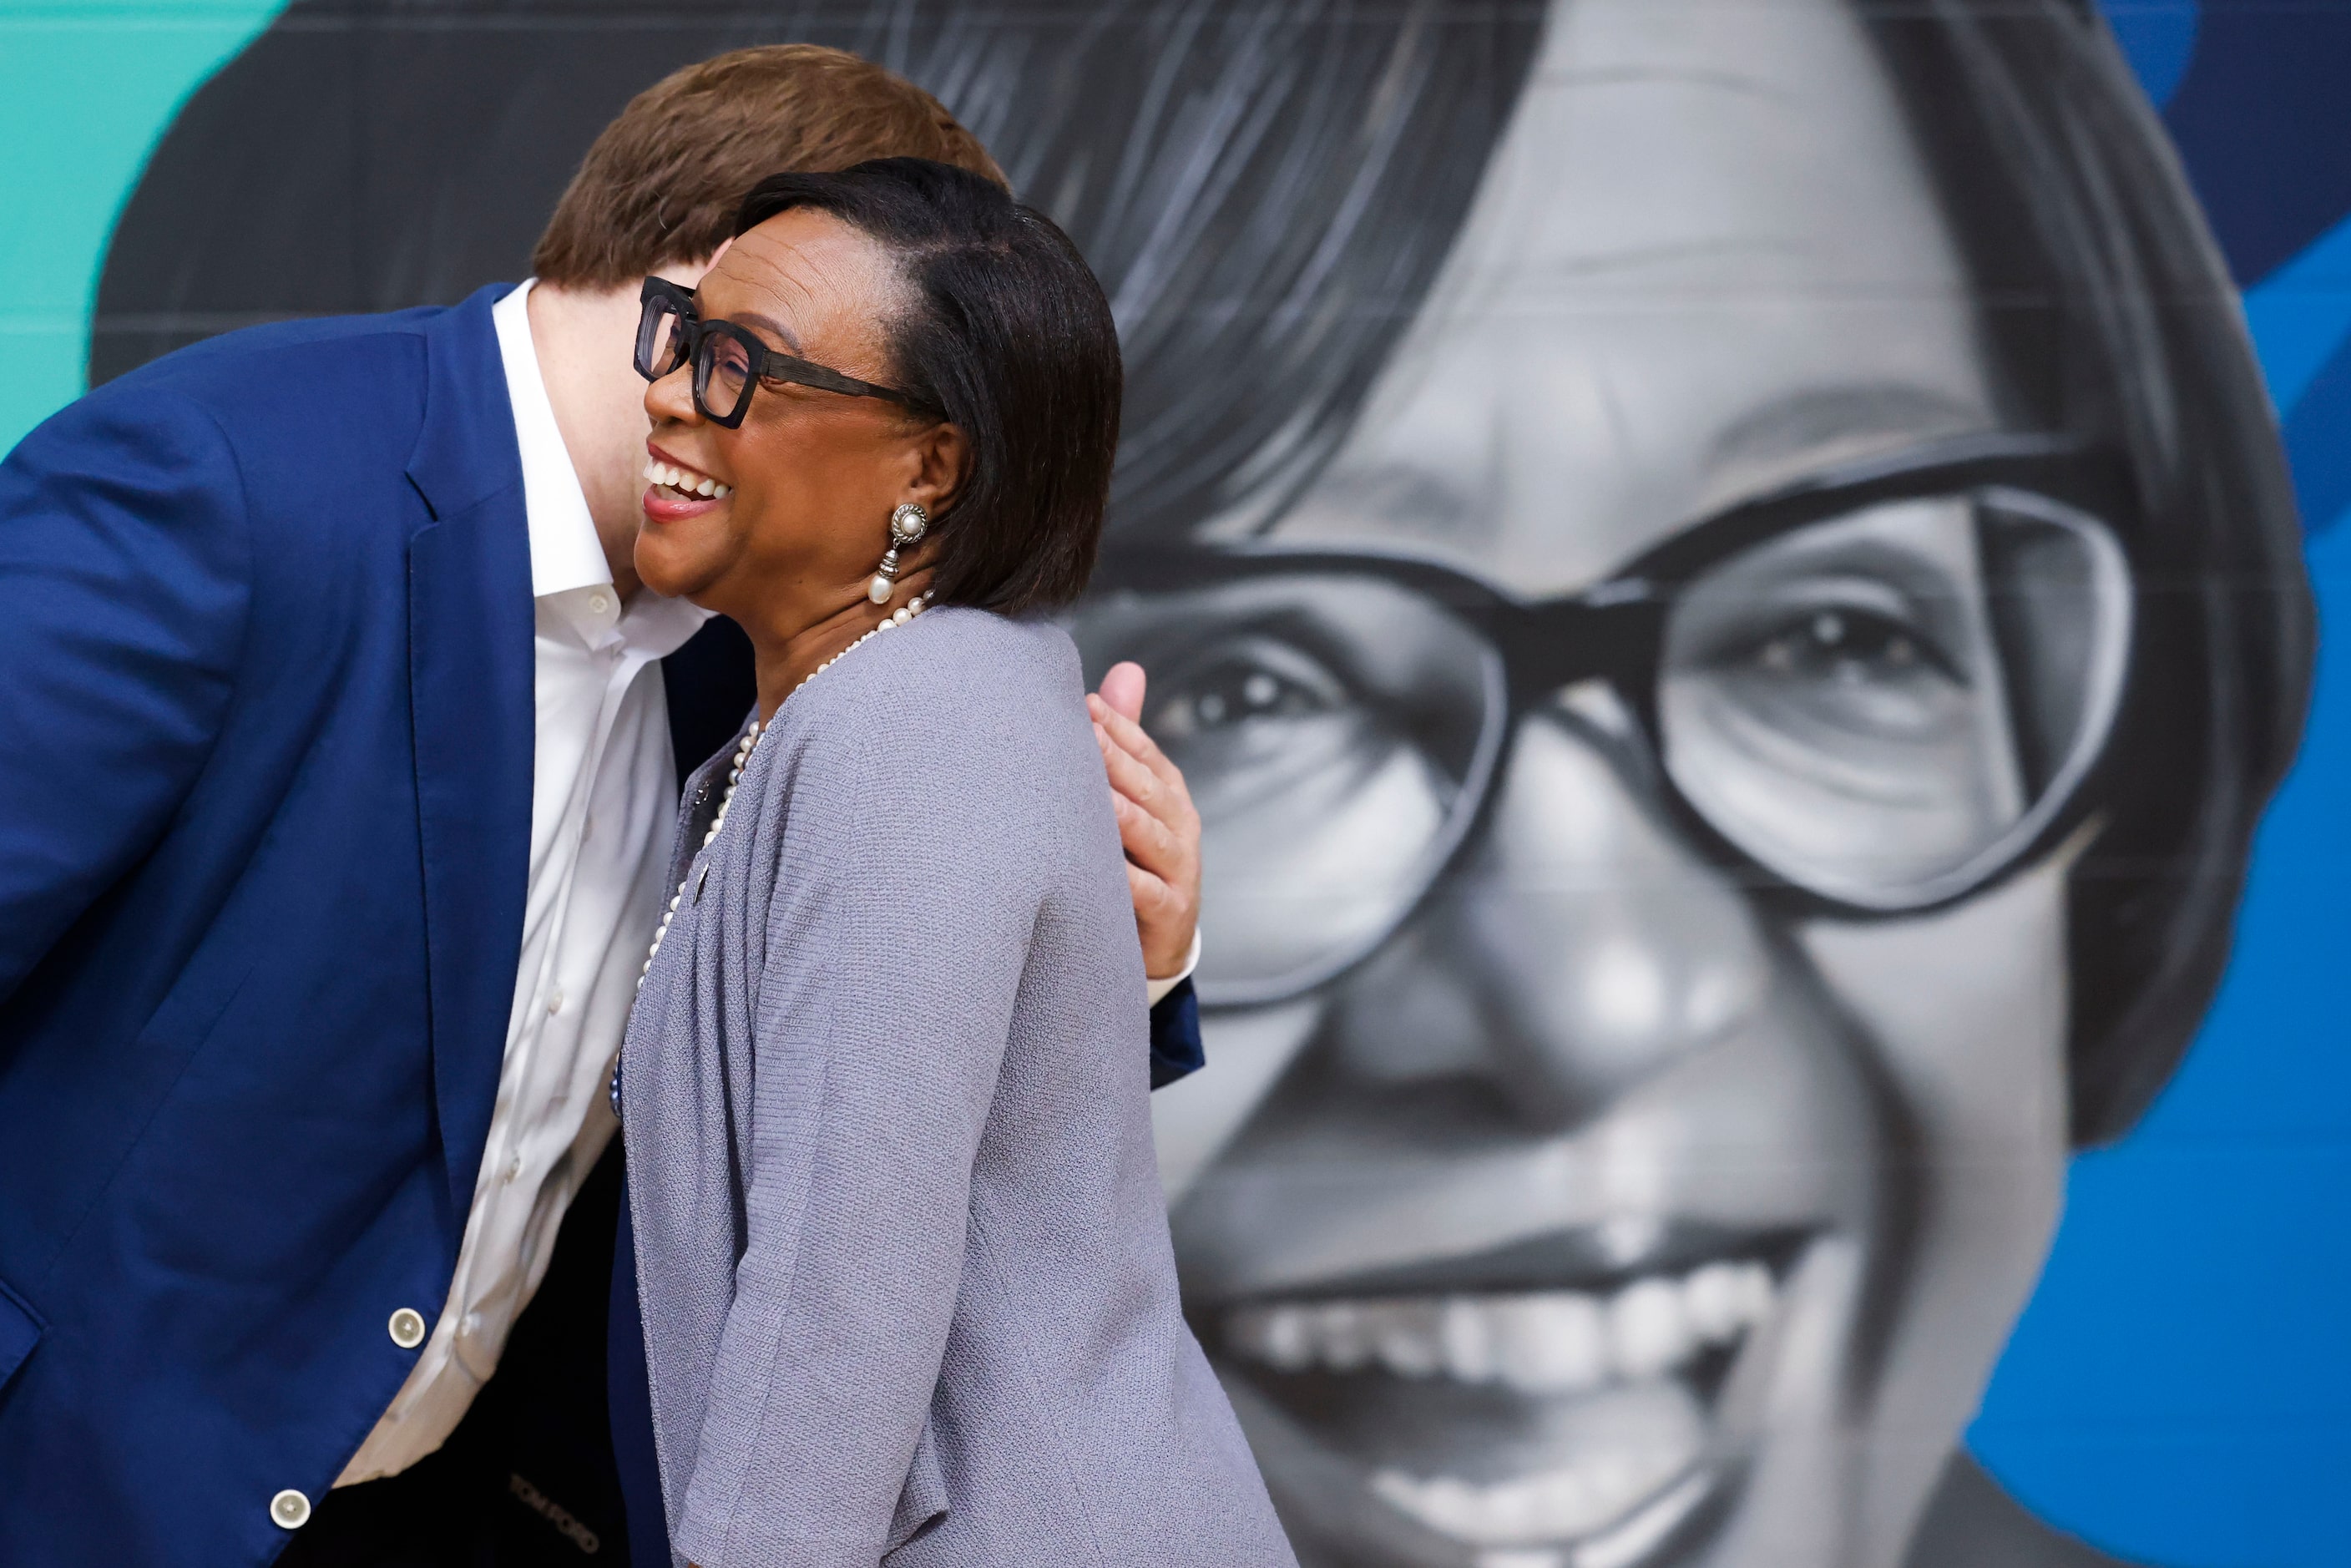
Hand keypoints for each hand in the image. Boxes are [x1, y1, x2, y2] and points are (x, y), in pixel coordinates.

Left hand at [1090, 663, 1201, 980]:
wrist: (1157, 945)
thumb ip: (1126, 741)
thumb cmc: (1136, 861)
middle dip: (1115, 760)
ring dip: (1124, 815)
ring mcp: (1178, 869)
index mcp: (1169, 794)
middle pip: (1147, 788)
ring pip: (1150, 835)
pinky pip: (1146, 893)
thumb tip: (1123, 670)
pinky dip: (1127, 881)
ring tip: (1097, 796)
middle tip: (1082, 735)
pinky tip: (1102, 868)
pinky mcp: (1169, 913)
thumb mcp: (1134, 800)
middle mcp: (1179, 826)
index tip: (1083, 705)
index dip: (1118, 728)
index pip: (1146, 752)